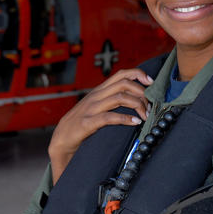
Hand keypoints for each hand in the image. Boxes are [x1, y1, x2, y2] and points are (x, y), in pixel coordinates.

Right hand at [48, 68, 152, 183]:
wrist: (61, 139)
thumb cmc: (82, 123)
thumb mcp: (96, 106)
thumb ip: (111, 100)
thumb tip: (134, 97)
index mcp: (99, 91)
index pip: (121, 74)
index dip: (138, 74)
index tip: (151, 82)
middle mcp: (96, 96)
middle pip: (123, 84)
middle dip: (141, 93)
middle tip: (150, 105)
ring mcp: (91, 108)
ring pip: (119, 98)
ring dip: (137, 105)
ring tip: (145, 115)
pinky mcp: (88, 122)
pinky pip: (109, 117)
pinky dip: (125, 119)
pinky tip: (135, 123)